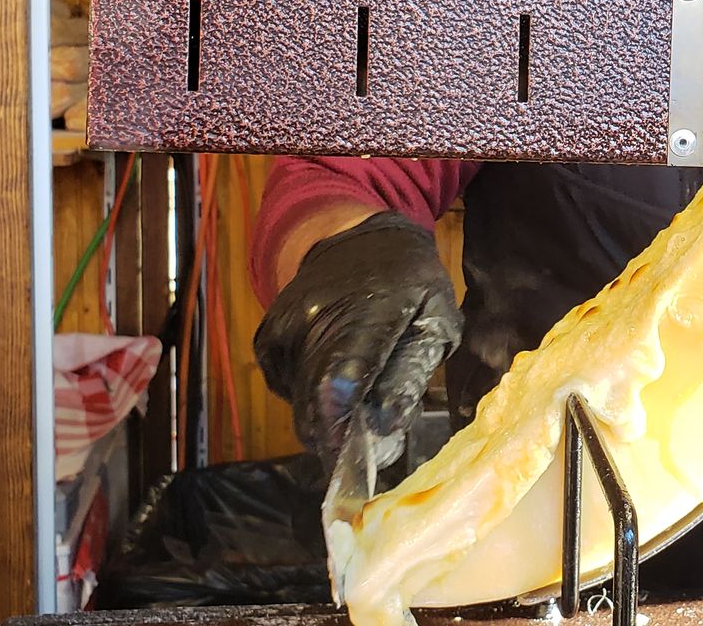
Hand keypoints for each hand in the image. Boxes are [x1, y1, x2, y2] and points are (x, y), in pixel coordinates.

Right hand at [254, 212, 461, 472]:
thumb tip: (385, 425)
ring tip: (359, 400)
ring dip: (328, 418)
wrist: (355, 238)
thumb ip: (413, 373)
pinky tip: (334, 373)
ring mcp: (283, 330)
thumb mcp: (436, 319)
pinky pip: (287, 390)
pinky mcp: (266, 341)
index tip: (350, 465)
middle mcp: (314, 319)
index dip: (342, 427)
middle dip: (340, 439)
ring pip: (300, 404)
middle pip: (315, 403)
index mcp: (367, 311)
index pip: (343, 376)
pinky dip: (311, 397)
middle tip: (366, 451)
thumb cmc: (410, 283)